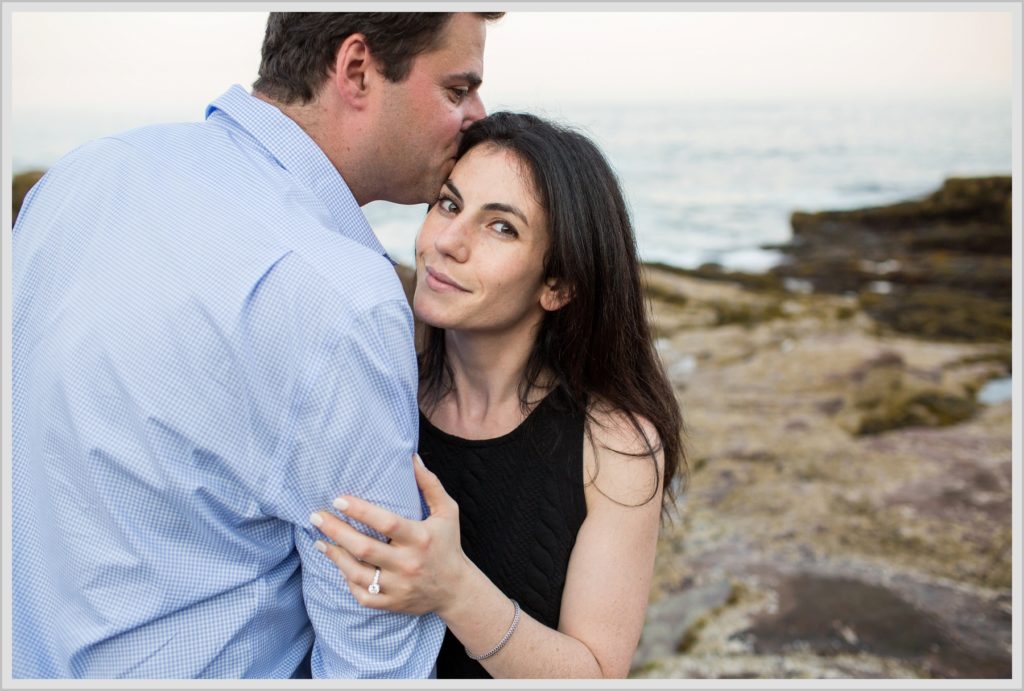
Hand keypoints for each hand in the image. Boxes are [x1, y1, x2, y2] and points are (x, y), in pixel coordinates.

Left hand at [310, 454, 468, 616]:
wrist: (456, 589)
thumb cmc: (448, 544)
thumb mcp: (447, 512)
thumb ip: (430, 484)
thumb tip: (412, 457)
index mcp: (420, 538)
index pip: (386, 523)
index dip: (360, 511)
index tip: (338, 500)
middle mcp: (408, 563)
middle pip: (364, 548)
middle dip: (336, 531)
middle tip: (316, 517)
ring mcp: (399, 586)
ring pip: (357, 573)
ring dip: (335, 556)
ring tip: (319, 541)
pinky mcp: (392, 603)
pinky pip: (362, 595)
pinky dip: (347, 581)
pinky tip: (340, 566)